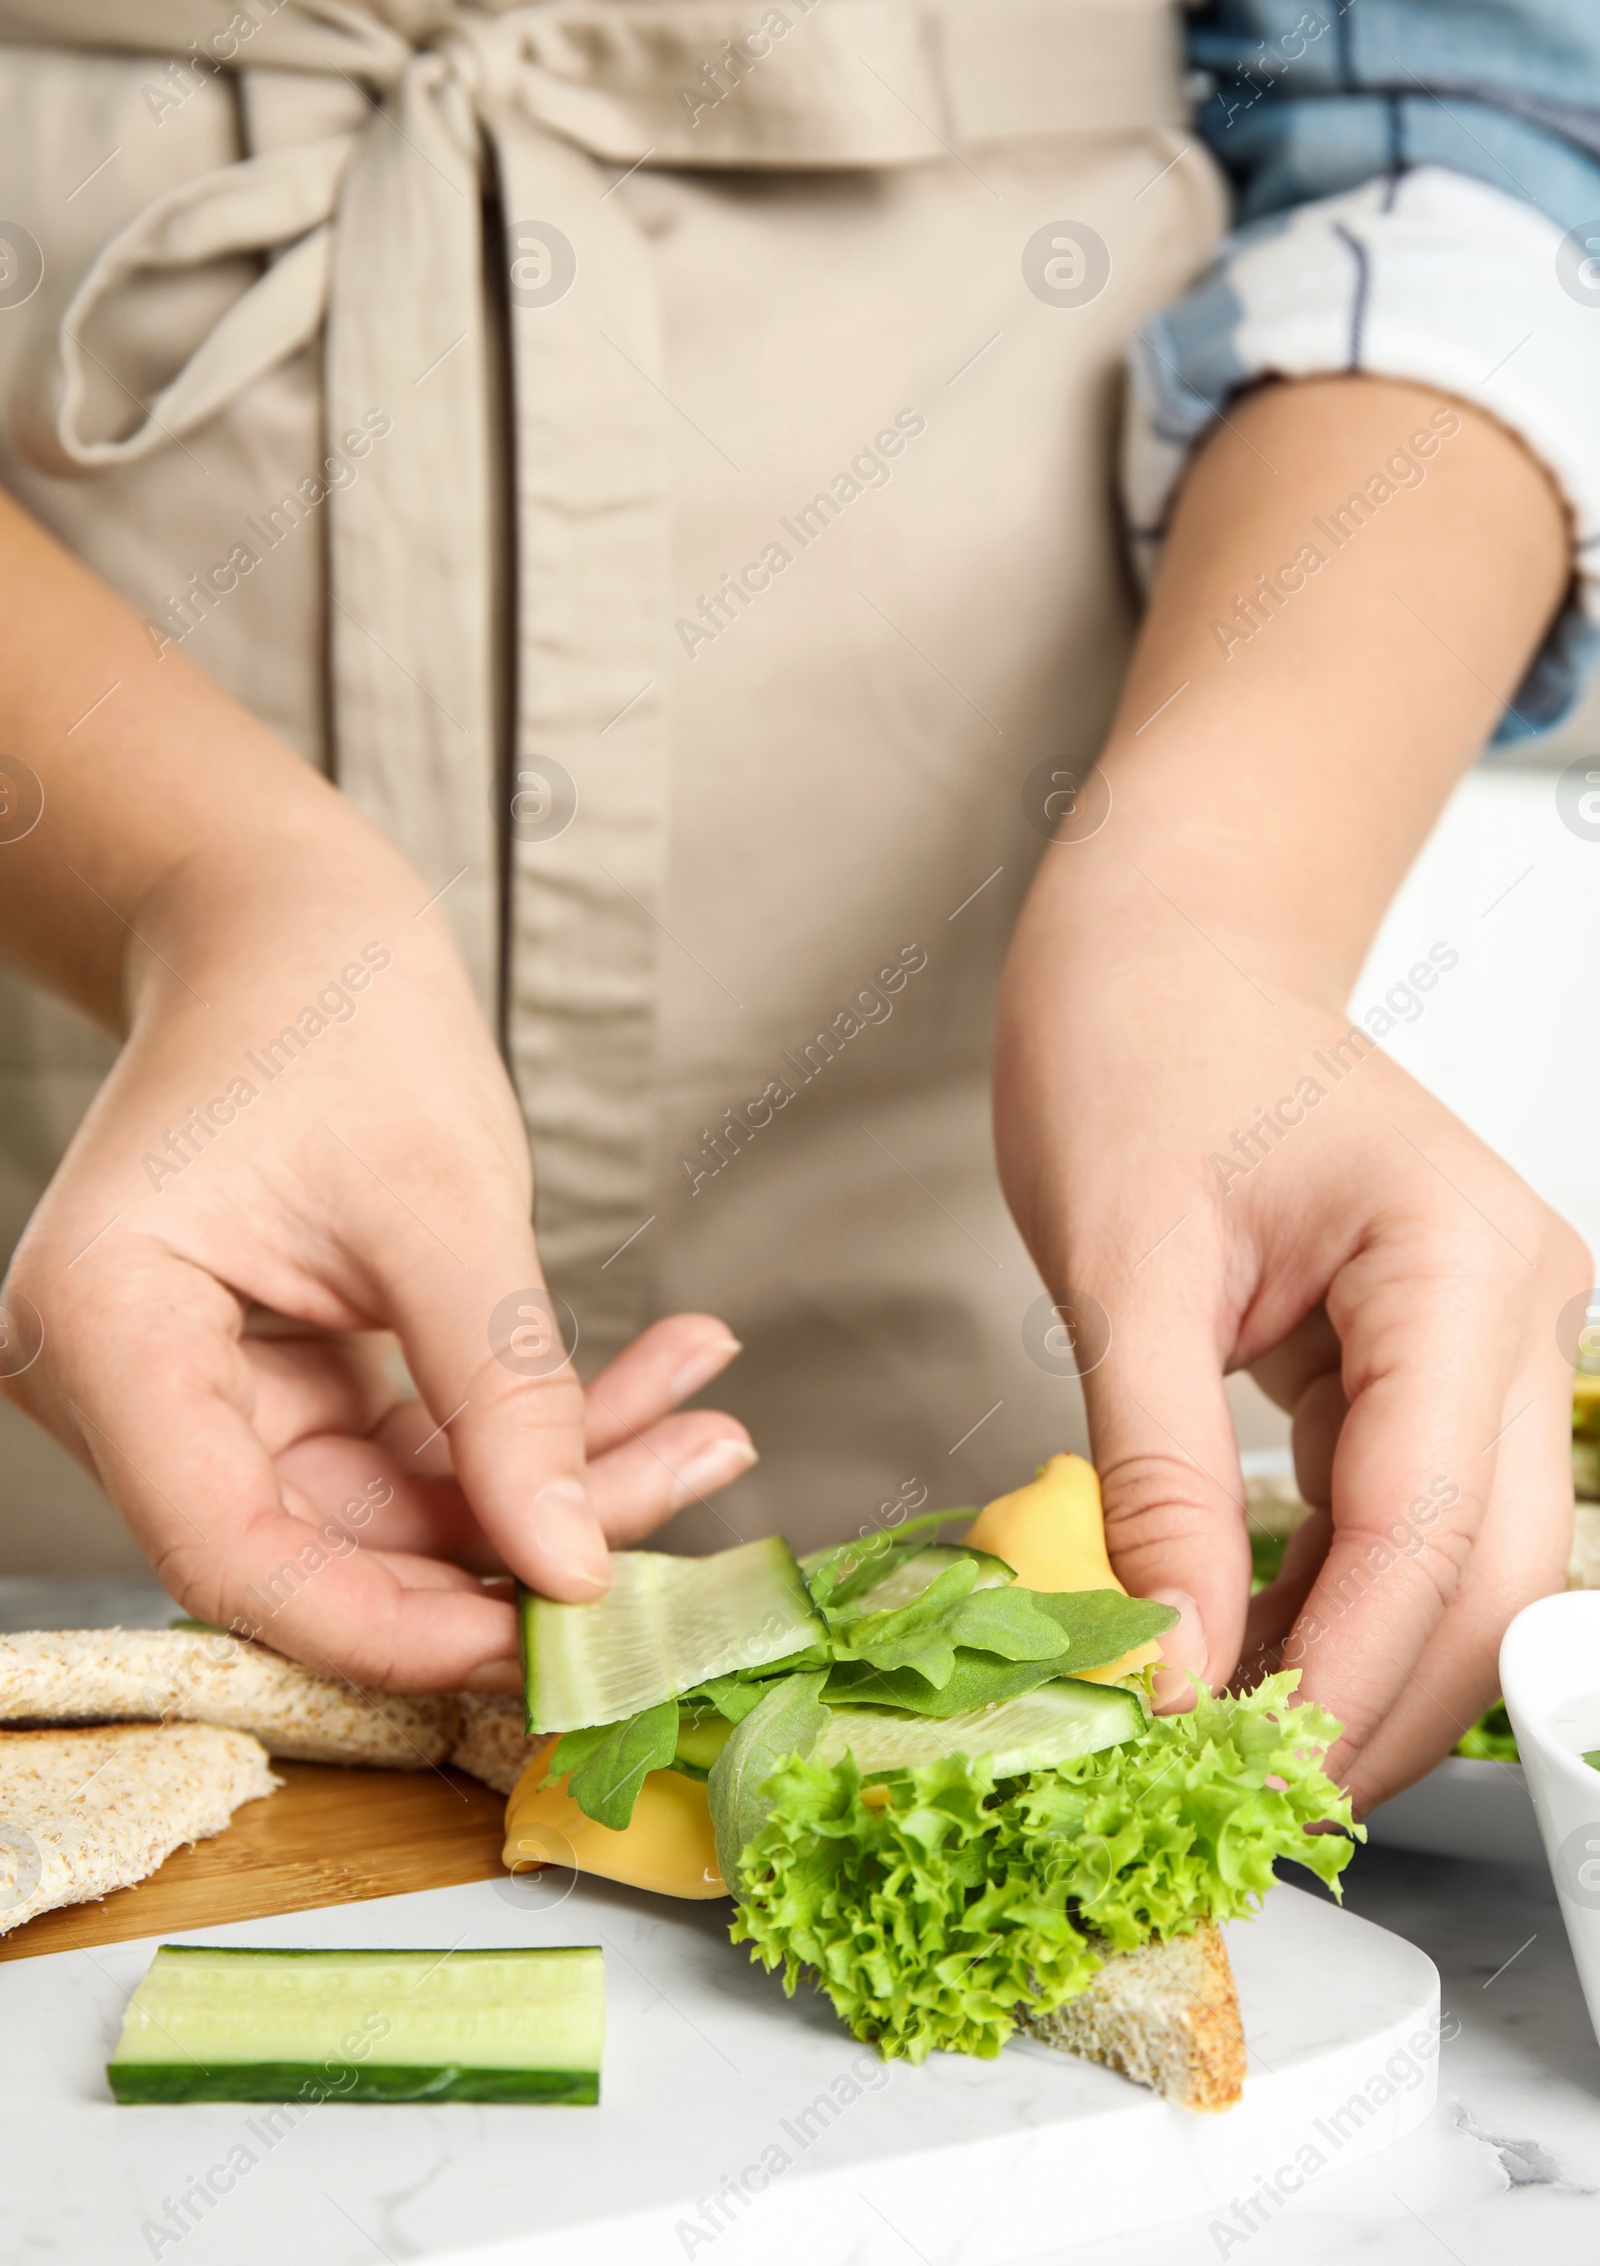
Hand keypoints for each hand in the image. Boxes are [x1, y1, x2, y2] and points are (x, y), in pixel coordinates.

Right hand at [5, 826, 753, 1693]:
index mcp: (106, 1328)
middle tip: (688, 1493)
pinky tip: (660, 1382)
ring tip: (710, 1425)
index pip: (233, 1553)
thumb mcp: (442, 1201)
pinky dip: (533, 1430)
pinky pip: (414, 1451)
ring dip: (559, 1481)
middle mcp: (129, 1383)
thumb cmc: (334, 1011)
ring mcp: (204, 1389)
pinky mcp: (280, 1381)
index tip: (554, 1641)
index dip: (396, 1627)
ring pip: (396, 1510)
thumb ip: (502, 1391)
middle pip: (330, 1545)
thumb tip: (574, 1567)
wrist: (298, 925)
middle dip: (522, 1541)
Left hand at [996, 847, 1585, 1811]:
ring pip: (1464, 1568)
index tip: (1236, 1778)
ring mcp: (1490, 1339)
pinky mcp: (1434, 1365)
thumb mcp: (1122, 1267)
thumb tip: (1174, 1668)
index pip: (1427, 1525)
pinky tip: (1244, 1663)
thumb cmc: (1142, 1049)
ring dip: (1358, 1673)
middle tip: (1234, 1806)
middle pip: (1490, 1577)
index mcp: (1457, 1258)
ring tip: (1225, 1755)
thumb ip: (1159, 1479)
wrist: (1167, 955)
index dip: (1338, 1676)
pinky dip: (1335, 1608)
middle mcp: (1515, 1307)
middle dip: (1370, 1706)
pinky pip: (1407, 1523)